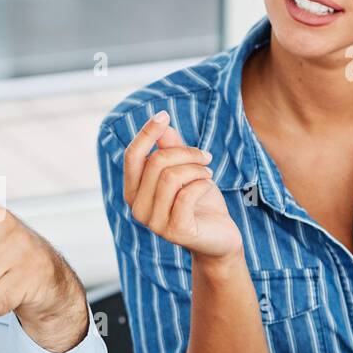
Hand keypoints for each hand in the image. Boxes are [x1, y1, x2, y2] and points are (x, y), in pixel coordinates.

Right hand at [123, 110, 241, 263]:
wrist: (220, 237)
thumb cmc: (200, 201)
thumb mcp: (186, 169)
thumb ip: (171, 148)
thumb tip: (162, 124)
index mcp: (134, 191)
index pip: (132, 156)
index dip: (146, 133)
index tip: (163, 114)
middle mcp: (137, 208)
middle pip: (156, 163)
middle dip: (186, 153)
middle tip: (205, 156)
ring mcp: (154, 223)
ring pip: (171, 177)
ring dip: (196, 169)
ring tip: (207, 173)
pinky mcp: (175, 232)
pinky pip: (187, 194)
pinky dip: (203, 183)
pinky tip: (209, 185)